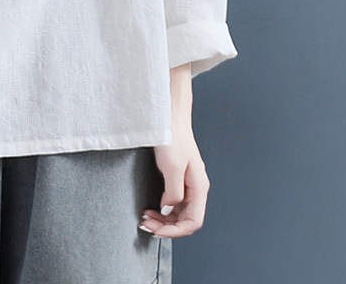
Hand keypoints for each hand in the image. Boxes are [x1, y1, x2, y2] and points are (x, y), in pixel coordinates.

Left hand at [139, 63, 209, 237]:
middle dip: (166, 226)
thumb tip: (168, 209)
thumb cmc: (173, 135)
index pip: (193, 221)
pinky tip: (152, 207)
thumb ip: (173, 192)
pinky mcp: (177, 176)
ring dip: (163, 219)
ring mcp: (186, 182)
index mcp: (199, 186)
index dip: (175, 231)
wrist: (169, 114)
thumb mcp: (172, 166)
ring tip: (146, 218)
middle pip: (185, 218)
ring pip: (178, 211)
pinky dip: (162, 208)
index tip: (157, 230)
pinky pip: (172, 200)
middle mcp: (195, 186)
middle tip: (146, 225)